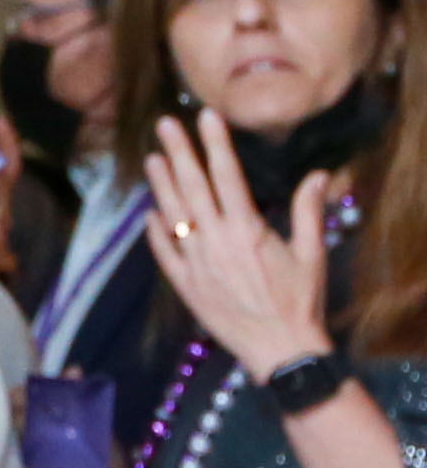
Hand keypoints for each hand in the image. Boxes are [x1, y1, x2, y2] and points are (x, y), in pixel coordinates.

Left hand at [144, 108, 335, 377]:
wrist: (281, 351)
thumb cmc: (300, 302)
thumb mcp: (311, 254)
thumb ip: (308, 212)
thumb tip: (317, 175)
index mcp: (248, 229)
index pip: (228, 175)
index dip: (215, 143)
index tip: (206, 116)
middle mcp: (216, 241)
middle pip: (193, 187)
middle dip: (179, 152)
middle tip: (165, 123)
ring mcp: (196, 263)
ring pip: (173, 214)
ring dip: (161, 185)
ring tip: (152, 158)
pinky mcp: (185, 286)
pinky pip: (163, 253)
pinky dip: (155, 232)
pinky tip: (149, 213)